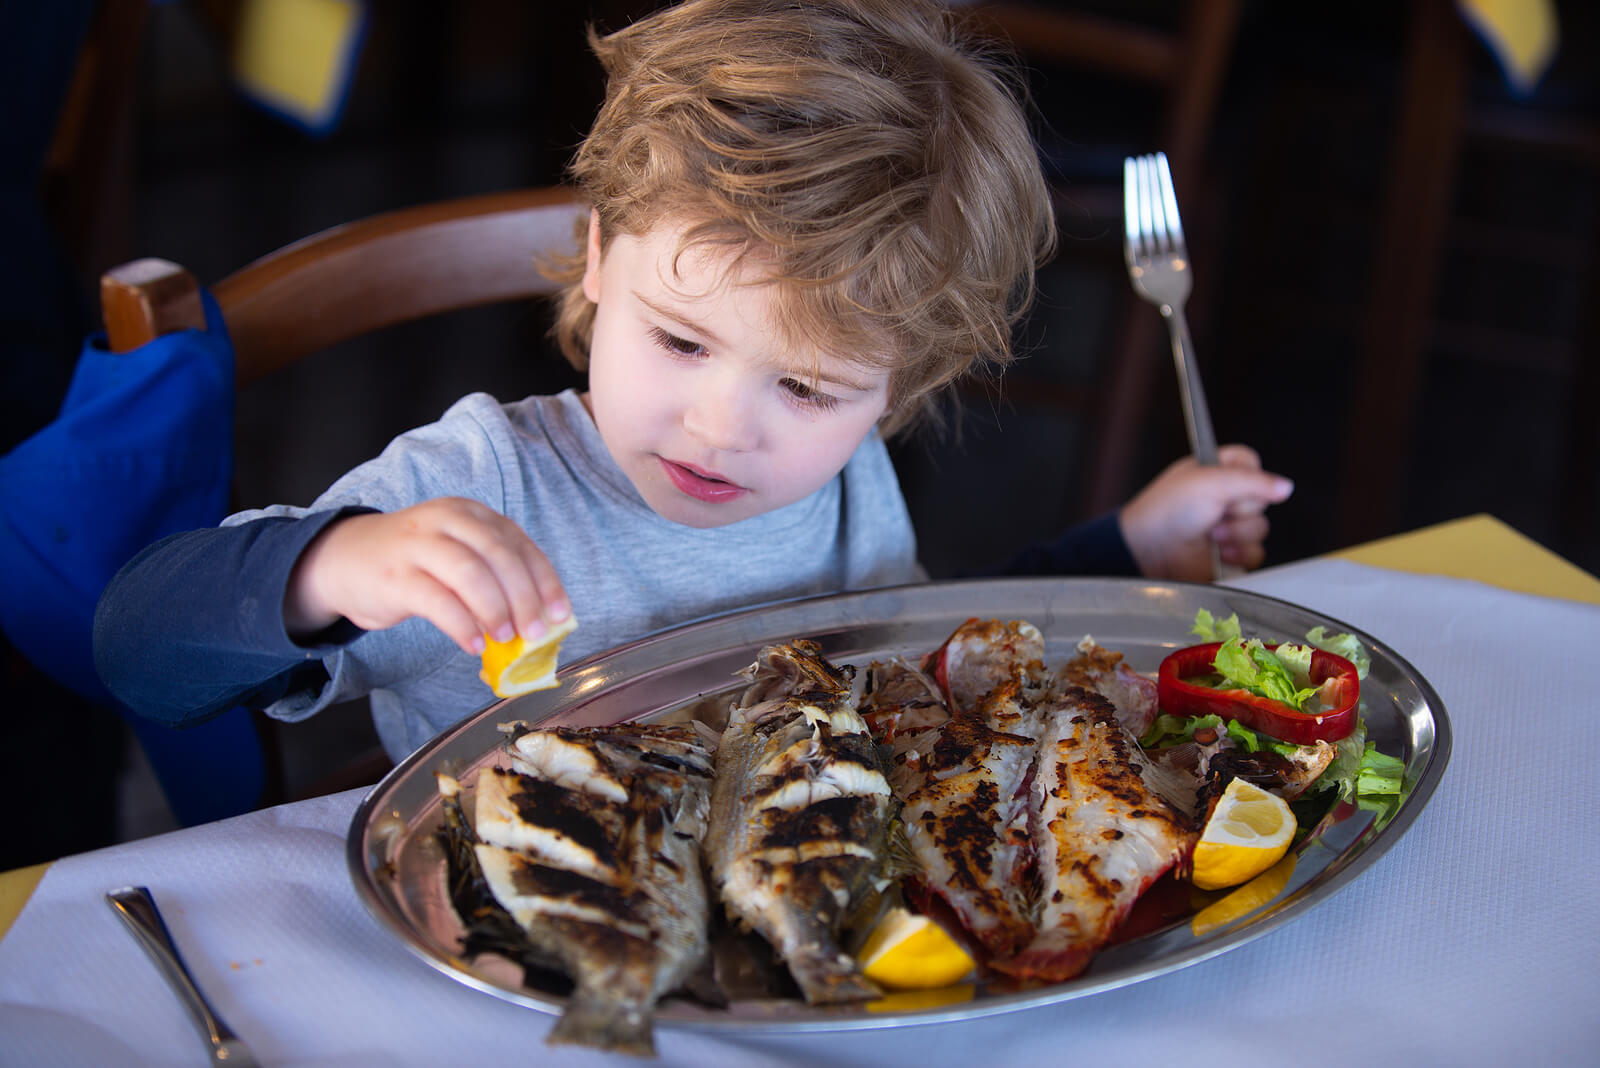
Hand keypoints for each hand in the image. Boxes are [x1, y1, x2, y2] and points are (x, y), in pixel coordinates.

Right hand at [284, 497, 570, 653]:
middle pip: (499, 555)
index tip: (561, 614)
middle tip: (537, 632)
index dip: (544, 581)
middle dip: (525, 598)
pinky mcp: (395, 575)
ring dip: (495, 610)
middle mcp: (447, 520)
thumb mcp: (456, 555)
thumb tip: (537, 622)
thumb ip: (492, 578)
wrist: (343, 559)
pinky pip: (436, 599)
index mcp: (471, 514)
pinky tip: (473, 644)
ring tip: (505, 638)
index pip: (519, 544)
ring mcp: (418, 544)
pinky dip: (461, 624)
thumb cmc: (413, 563)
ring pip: (469, 573)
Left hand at [1117, 445, 1292, 581]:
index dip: (1249, 474)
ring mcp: (1228, 526)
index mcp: (1215, 471)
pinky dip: (1239, 554)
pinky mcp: (1230, 554)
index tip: (1231, 482)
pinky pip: (1256, 553)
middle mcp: (1224, 497)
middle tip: (1215, 512)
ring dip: (1237, 534)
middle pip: (1262, 498)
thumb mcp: (1209, 482)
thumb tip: (1286, 487)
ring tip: (1211, 534)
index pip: (1251, 462)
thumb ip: (1252, 481)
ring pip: (1261, 528)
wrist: (1149, 551)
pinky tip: (1219, 553)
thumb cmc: (1166, 511)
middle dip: (1240, 509)